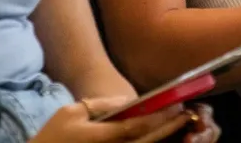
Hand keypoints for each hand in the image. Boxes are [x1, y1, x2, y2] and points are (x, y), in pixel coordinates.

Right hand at [31, 99, 217, 142]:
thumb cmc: (55, 135)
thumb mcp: (72, 112)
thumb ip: (101, 106)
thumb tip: (129, 102)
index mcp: (101, 138)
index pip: (136, 127)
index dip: (158, 117)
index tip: (175, 103)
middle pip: (148, 142)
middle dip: (169, 128)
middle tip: (186, 113)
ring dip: (165, 139)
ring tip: (181, 125)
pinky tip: (162, 137)